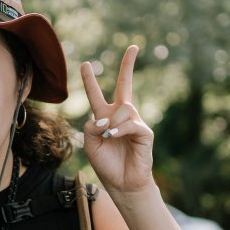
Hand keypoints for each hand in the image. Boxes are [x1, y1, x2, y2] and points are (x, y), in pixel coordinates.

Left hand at [79, 45, 154, 193]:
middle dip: (128, 65)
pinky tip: (114, 137)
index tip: (85, 64)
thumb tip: (105, 117)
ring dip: (112, 122)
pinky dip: (119, 129)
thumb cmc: (107, 164)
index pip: (96, 94)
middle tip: (133, 47)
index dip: (90, 80)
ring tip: (109, 137)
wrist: (122, 183)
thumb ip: (91, 126)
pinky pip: (130, 123)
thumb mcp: (90, 144)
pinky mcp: (145, 132)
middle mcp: (121, 115)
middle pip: (125, 84)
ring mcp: (134, 122)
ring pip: (122, 108)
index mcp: (105, 117)